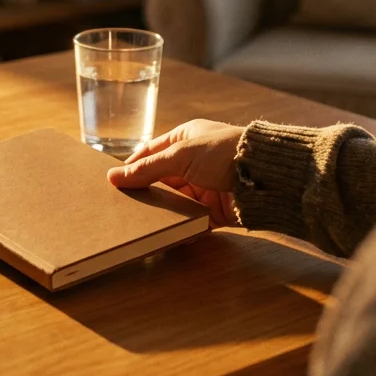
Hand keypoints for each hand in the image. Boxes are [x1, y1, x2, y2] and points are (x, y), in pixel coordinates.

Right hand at [107, 120, 244, 226]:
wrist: (264, 176)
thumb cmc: (223, 152)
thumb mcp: (180, 155)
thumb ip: (147, 168)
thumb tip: (113, 177)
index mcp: (185, 140)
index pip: (150, 153)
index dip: (131, 166)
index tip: (112, 182)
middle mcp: (193, 163)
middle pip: (160, 180)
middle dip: (143, 192)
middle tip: (118, 207)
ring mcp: (203, 188)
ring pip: (172, 202)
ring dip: (158, 212)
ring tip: (134, 224)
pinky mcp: (213, 212)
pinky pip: (189, 222)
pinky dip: (177, 228)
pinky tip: (160, 235)